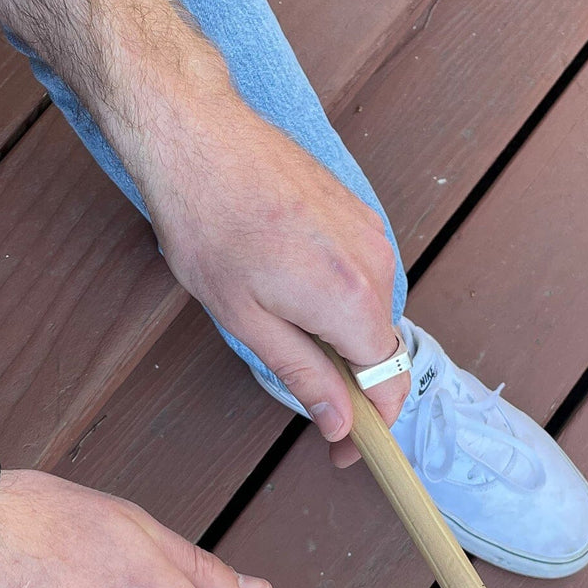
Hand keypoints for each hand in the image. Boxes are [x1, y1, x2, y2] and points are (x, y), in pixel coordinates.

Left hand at [146, 104, 409, 466]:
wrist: (199, 138)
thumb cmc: (208, 228)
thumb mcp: (247, 321)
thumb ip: (303, 374)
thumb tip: (341, 423)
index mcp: (351, 300)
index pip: (388, 382)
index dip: (372, 424)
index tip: (344, 449)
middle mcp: (376, 264)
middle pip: (380, 346)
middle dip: (348, 379)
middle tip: (301, 392)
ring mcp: (371, 230)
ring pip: (369, 310)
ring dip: (338, 334)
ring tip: (278, 323)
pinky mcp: (358, 210)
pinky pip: (361, 273)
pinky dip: (335, 298)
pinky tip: (288, 286)